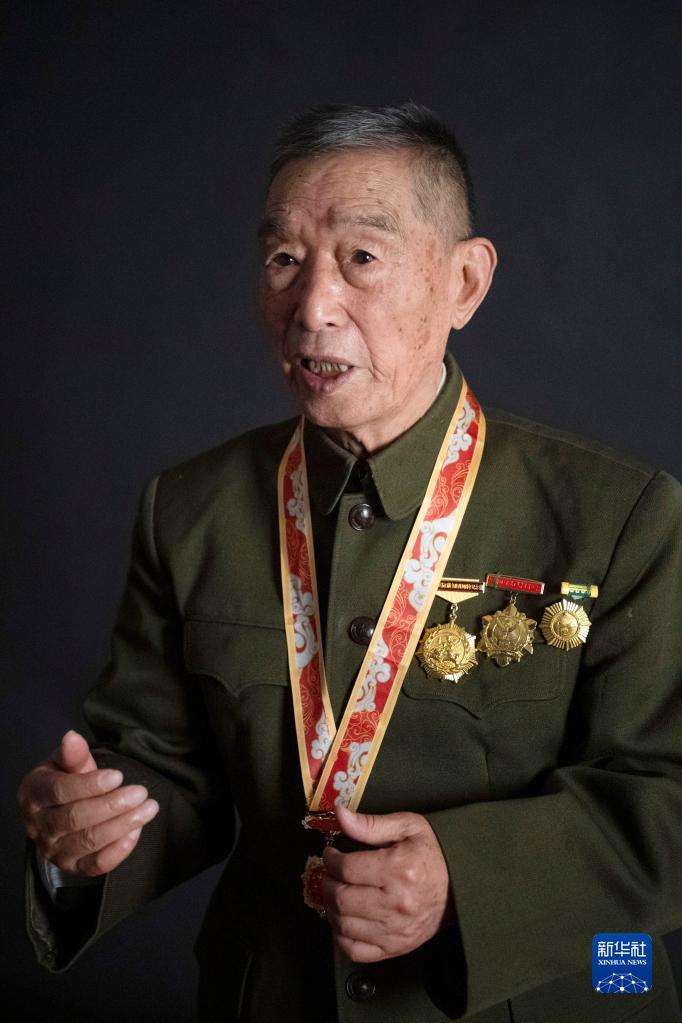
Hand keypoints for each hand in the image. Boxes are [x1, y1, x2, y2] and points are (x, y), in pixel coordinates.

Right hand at [17, 729, 158, 876]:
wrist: (58, 811)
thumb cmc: (64, 781)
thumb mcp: (66, 763)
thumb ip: (73, 754)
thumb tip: (72, 737)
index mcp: (34, 794)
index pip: (60, 791)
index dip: (90, 785)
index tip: (118, 776)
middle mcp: (39, 826)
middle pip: (76, 818)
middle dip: (112, 805)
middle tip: (140, 792)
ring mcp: (54, 850)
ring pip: (89, 841)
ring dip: (122, 824)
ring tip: (148, 808)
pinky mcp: (72, 868)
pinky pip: (97, 865)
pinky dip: (119, 849)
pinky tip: (137, 830)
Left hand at [322, 805, 454, 962]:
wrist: (459, 886)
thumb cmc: (432, 854)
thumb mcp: (406, 827)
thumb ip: (370, 823)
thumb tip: (341, 814)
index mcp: (398, 870)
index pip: (347, 869)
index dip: (331, 860)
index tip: (331, 855)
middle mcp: (396, 903)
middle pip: (342, 898)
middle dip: (327, 883)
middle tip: (330, 874)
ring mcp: (396, 930)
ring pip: (344, 925)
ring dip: (331, 908)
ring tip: (336, 893)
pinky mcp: (396, 947)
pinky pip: (356, 950)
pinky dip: (341, 936)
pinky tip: (344, 919)